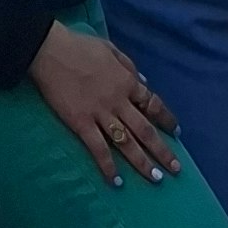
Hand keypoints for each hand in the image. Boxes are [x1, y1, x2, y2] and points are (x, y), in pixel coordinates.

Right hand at [28, 22, 181, 184]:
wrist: (50, 51)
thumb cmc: (79, 46)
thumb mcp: (111, 48)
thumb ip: (128, 66)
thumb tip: (143, 82)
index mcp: (127, 81)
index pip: (153, 104)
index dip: (167, 120)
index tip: (177, 133)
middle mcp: (119, 101)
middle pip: (145, 130)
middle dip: (162, 150)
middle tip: (176, 169)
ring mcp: (100, 114)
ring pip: (127, 143)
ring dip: (142, 163)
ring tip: (156, 178)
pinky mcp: (81, 123)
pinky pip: (98, 148)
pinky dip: (108, 166)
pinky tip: (115, 181)